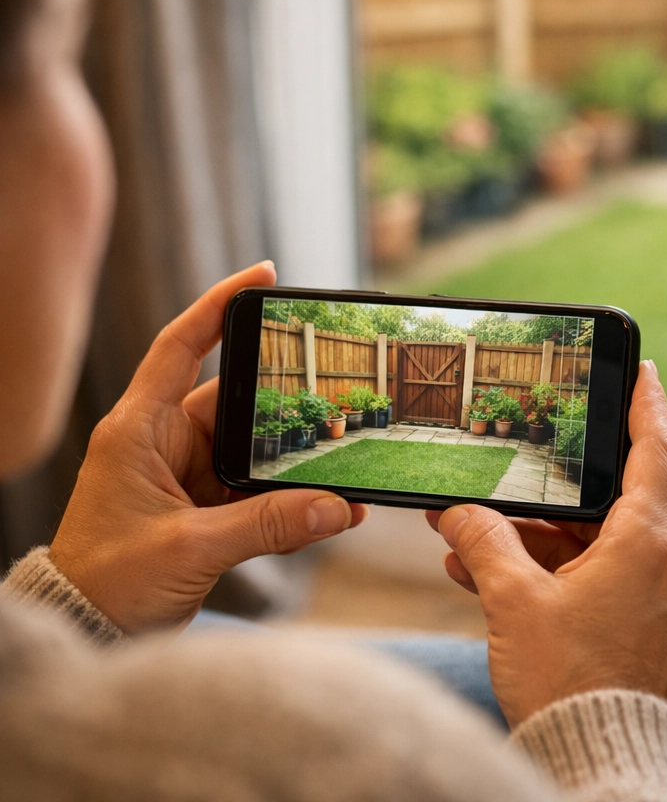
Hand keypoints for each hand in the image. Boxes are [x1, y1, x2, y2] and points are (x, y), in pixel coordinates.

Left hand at [50, 262, 366, 633]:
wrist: (87, 632)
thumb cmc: (108, 582)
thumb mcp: (190, 548)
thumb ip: (266, 524)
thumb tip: (336, 507)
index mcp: (140, 429)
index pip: (180, 345)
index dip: (218, 304)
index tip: (263, 274)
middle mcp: (163, 441)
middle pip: (234, 397)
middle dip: (282, 398)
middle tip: (332, 389)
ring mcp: (184, 473)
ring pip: (251, 445)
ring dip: (290, 455)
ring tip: (338, 454)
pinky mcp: (202, 505)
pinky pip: (254, 484)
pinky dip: (285, 492)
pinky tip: (323, 502)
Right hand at [427, 361, 666, 727]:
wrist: (595, 763)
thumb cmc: (566, 685)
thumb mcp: (514, 603)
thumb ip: (482, 544)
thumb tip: (454, 514)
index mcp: (651, 545)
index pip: (659, 451)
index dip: (649, 404)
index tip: (643, 370)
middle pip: (641, 486)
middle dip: (595, 463)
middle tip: (568, 432)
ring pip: (618, 532)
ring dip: (561, 524)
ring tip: (495, 519)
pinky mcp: (654, 622)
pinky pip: (613, 569)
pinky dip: (569, 559)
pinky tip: (503, 565)